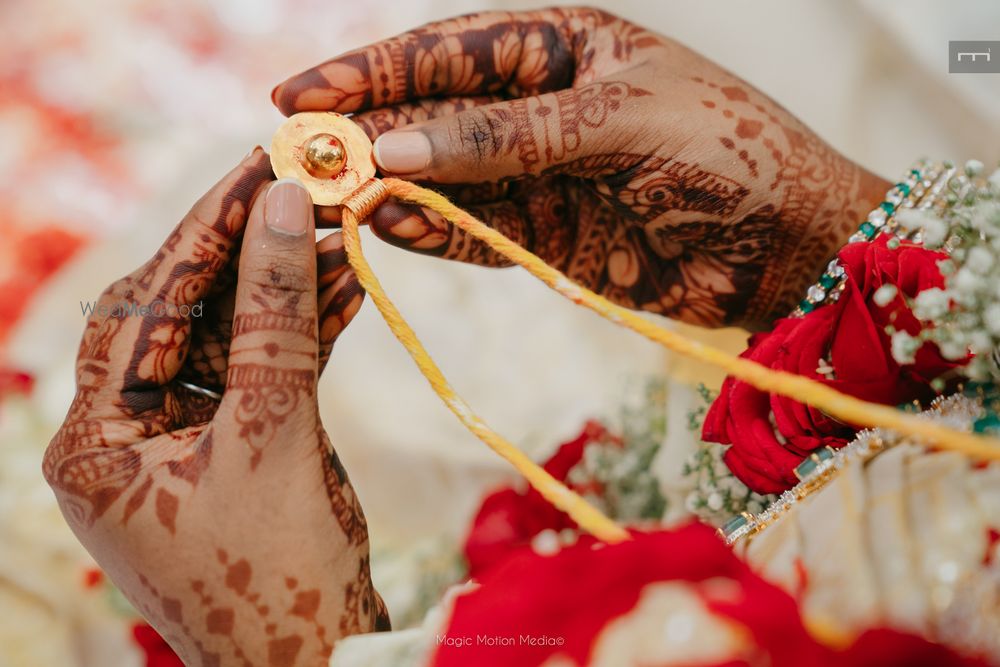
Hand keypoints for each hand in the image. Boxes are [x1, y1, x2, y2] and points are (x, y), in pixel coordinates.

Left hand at [43, 151, 386, 664]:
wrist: (318, 663)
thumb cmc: (279, 575)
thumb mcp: (274, 433)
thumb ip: (275, 318)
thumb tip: (284, 208)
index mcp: (95, 441)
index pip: (141, 306)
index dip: (204, 232)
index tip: (256, 168)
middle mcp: (125, 436)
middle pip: (181, 314)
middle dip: (246, 253)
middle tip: (299, 186)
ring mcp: (180, 443)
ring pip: (229, 337)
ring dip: (286, 288)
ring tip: (340, 229)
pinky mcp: (232, 449)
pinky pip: (261, 373)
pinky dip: (304, 333)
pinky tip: (347, 285)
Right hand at [272, 7, 887, 328]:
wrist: (791, 246)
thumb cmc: (728, 152)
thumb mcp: (617, 122)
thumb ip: (508, 137)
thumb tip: (401, 147)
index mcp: (562, 47)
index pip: (448, 53)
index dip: (372, 71)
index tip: (302, 92)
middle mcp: (539, 108)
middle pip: (431, 118)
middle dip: (366, 135)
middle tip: (297, 156)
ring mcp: (537, 177)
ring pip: (442, 180)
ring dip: (386, 190)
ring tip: (330, 200)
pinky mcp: (544, 238)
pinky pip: (472, 233)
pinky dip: (429, 234)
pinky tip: (385, 228)